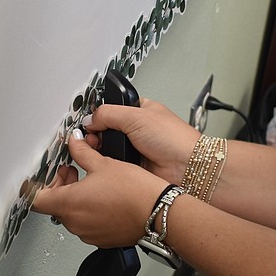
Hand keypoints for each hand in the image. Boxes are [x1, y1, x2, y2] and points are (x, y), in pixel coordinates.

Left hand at [32, 130, 169, 247]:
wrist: (158, 213)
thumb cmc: (134, 192)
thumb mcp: (103, 163)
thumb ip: (82, 152)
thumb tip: (74, 142)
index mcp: (68, 203)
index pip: (36, 199)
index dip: (36, 186)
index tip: (41, 178)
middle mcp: (74, 223)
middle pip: (55, 205)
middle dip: (61, 186)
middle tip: (73, 170)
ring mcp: (88, 234)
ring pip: (73, 215)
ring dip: (77, 198)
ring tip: (93, 182)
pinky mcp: (102, 239)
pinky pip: (89, 225)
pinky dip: (91, 211)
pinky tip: (106, 198)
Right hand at [82, 98, 200, 183]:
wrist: (186, 167)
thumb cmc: (174, 138)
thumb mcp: (137, 116)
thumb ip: (109, 114)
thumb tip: (89, 119)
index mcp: (141, 110)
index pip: (113, 108)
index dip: (100, 113)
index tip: (89, 120)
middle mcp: (138, 129)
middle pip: (107, 129)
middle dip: (98, 133)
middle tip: (92, 136)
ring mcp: (135, 149)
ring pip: (108, 147)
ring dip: (102, 148)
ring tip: (99, 149)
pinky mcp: (133, 166)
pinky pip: (113, 163)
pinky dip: (109, 163)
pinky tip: (107, 162)